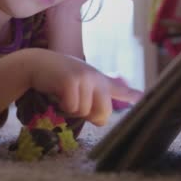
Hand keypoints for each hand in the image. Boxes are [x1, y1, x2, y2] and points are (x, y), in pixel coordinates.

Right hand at [28, 49, 142, 125]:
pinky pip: (71, 107)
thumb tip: (115, 103)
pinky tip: (57, 95)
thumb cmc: (58, 76)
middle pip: (103, 113)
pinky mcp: (70, 81)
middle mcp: (95, 77)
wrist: (37, 63)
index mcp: (100, 79)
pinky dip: (62, 106)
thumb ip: (97, 92)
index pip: (120, 89)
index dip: (133, 96)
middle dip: (90, 117)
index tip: (143, 98)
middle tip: (77, 107)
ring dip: (71, 110)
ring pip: (84, 112)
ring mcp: (84, 78)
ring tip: (64, 96)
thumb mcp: (81, 80)